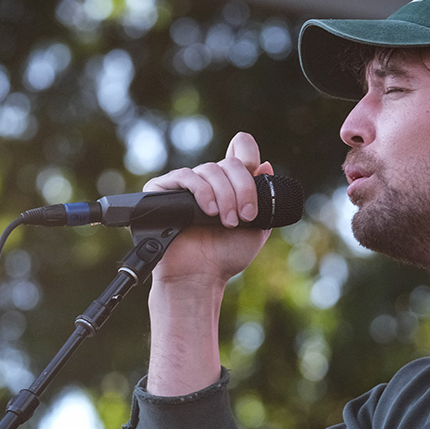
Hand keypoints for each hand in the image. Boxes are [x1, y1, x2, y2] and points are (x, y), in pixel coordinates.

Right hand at [146, 132, 273, 287]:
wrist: (200, 277)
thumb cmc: (225, 256)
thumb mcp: (256, 226)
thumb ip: (263, 197)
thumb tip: (266, 165)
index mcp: (230, 186)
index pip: (239, 152)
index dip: (248, 151)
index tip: (255, 168)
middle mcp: (209, 182)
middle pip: (230, 163)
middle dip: (243, 189)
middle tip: (245, 216)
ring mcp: (186, 185)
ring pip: (210, 169)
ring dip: (225, 196)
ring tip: (227, 222)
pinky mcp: (163, 190)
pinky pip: (185, 176)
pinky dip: (202, 191)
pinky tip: (209, 211)